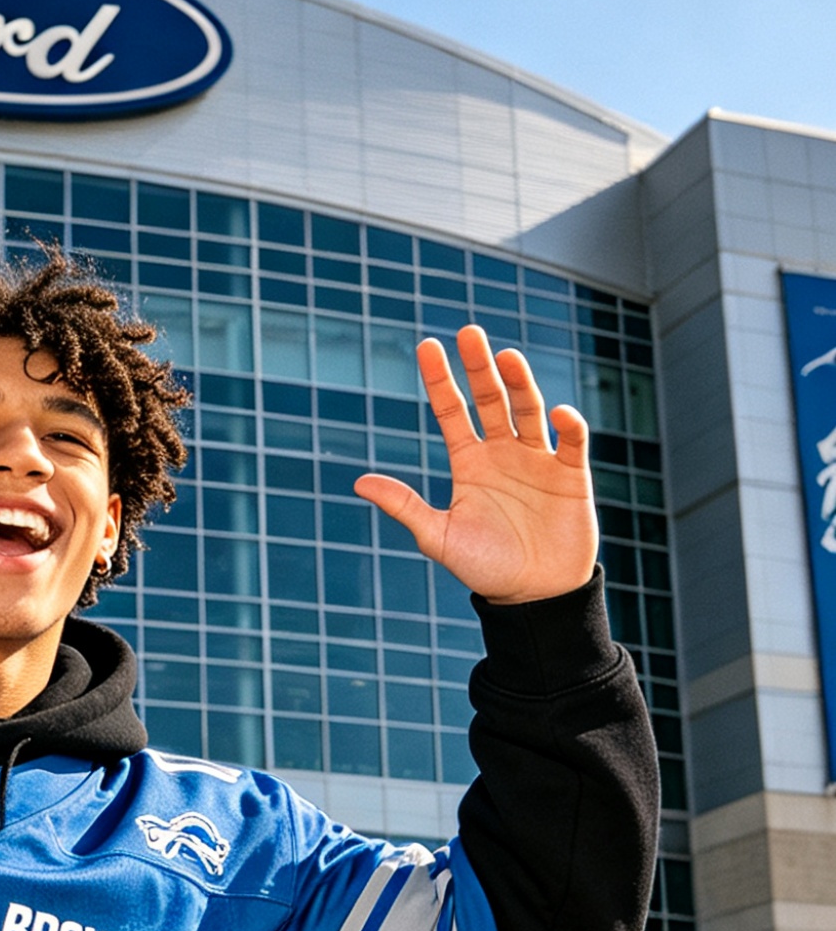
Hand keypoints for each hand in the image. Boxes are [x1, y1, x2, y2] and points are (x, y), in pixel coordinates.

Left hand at [354, 326, 597, 604]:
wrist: (533, 598)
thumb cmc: (485, 568)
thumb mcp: (439, 537)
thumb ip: (404, 506)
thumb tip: (359, 481)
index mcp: (469, 463)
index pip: (452, 410)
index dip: (440, 379)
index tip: (427, 346)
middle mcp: (503, 453)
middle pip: (490, 398)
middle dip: (479, 366)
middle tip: (469, 332)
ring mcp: (537, 460)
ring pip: (528, 410)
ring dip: (520, 383)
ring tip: (507, 357)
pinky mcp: (571, 475)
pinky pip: (571, 442)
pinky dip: (567, 426)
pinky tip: (556, 415)